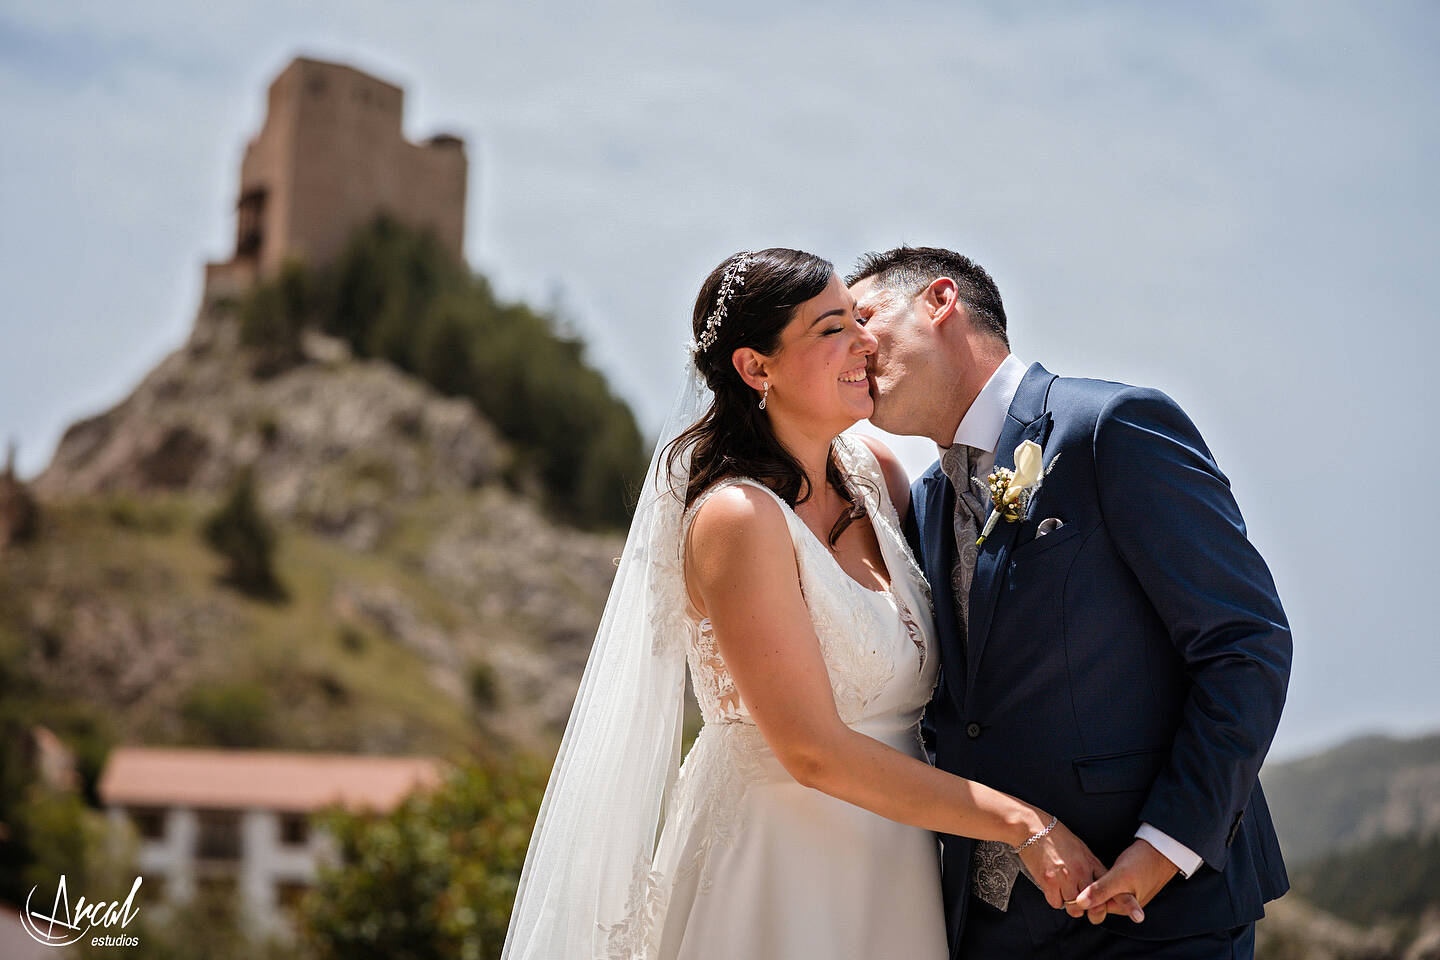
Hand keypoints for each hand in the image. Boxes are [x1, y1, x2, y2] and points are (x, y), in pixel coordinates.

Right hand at [1014, 816, 1141, 921]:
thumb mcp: (1081, 848)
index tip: (1130, 909)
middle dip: (1092, 910)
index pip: (1111, 887)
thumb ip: (1092, 867)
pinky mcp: (1048, 881)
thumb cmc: (1056, 837)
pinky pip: (1056, 903)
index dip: (1123, 902)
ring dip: (1071, 905)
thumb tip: (1100, 883)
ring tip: (1065, 894)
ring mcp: (1064, 877)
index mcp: (1091, 863)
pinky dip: (1055, 899)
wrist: (1032, 828)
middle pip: (1095, 905)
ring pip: (1075, 908)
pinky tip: (1052, 889)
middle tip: (1085, 906)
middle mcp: (1080, 872)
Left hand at [1073, 838, 1177, 923]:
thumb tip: (1080, 904)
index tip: (1074, 882)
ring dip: (1097, 882)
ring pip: (1104, 891)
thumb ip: (1100, 890)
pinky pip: (1111, 884)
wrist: (1163, 848)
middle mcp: (1125, 904)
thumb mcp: (1119, 876)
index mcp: (1123, 907)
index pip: (1095, 908)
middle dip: (1090, 889)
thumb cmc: (1143, 862)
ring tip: (1090, 868)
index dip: (1083, 897)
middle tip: (1080, 873)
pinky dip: (1104, 877)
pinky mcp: (1129, 883)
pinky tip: (1100, 868)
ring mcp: (1128, 893)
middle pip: (1099, 900)